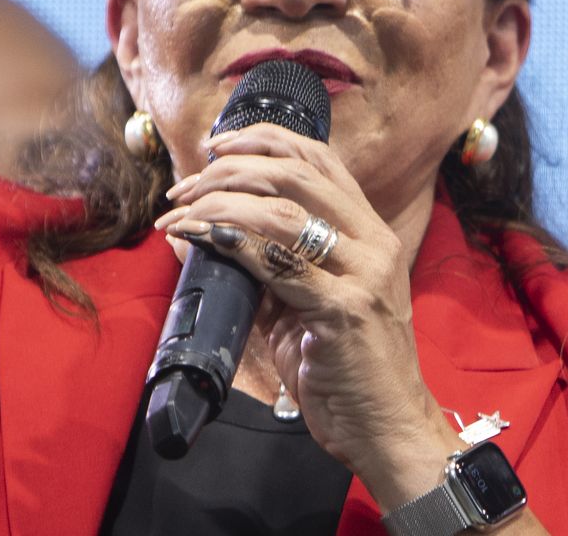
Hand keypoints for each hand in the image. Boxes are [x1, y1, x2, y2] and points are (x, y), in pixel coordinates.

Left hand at [153, 124, 462, 501]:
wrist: (386, 427)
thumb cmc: (344, 367)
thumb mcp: (307, 304)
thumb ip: (268, 266)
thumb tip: (201, 233)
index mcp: (368, 233)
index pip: (319, 159)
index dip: (263, 140)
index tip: (215, 147)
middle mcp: (372, 244)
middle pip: (295, 174)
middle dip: (229, 172)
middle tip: (184, 189)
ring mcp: (362, 275)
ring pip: (282, 212)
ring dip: (219, 206)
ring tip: (181, 216)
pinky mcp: (344, 310)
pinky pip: (279, 263)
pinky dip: (234, 244)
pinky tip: (204, 239)